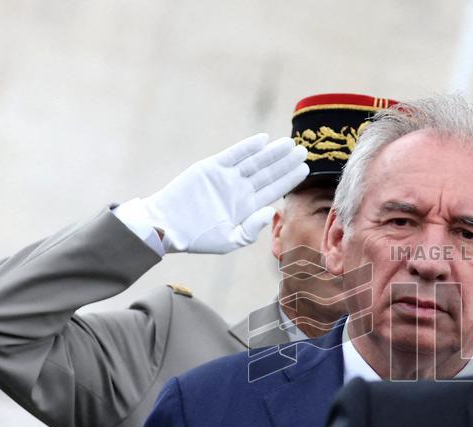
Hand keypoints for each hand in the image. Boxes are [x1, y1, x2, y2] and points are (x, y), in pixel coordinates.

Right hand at [136, 134, 307, 253]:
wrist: (168, 226)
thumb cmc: (197, 238)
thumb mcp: (229, 240)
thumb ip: (251, 228)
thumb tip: (271, 211)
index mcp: (246, 206)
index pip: (273, 189)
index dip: (289, 179)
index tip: (305, 169)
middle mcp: (239, 189)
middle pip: (268, 173)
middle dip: (286, 162)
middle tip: (304, 150)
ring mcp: (226, 177)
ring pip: (255, 161)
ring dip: (272, 152)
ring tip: (289, 143)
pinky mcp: (211, 167)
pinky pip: (234, 154)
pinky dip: (248, 147)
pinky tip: (264, 140)